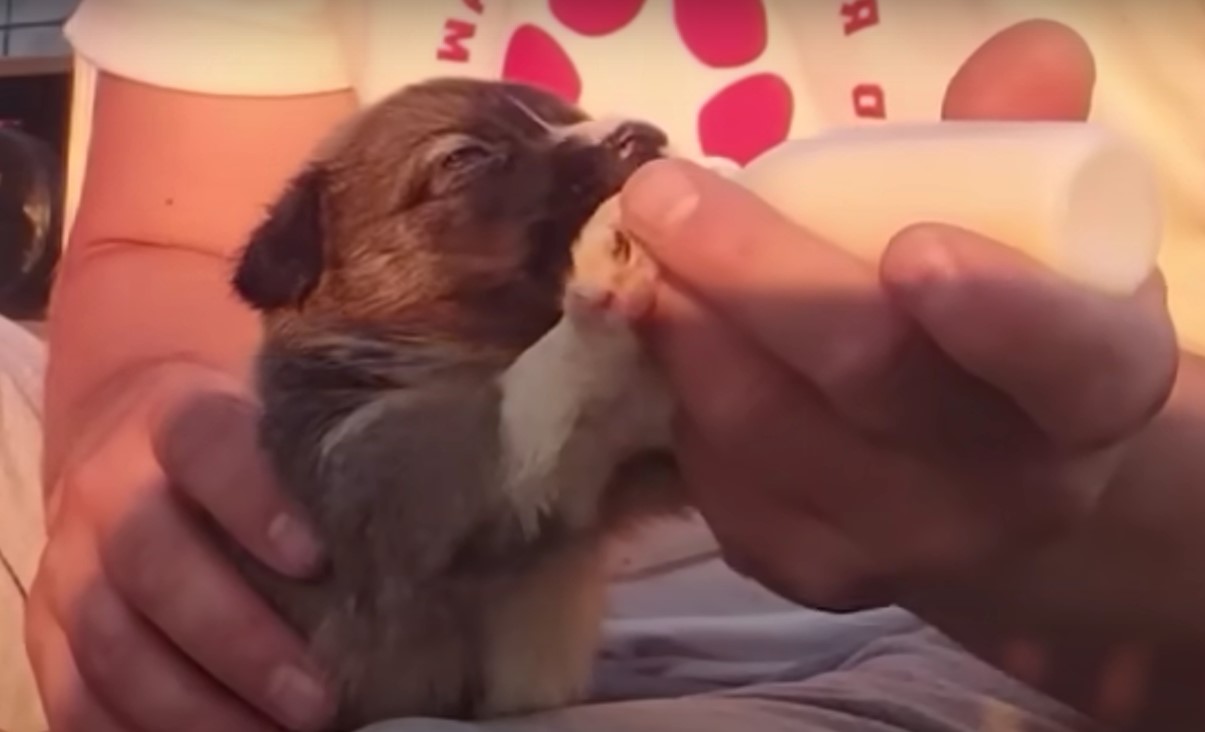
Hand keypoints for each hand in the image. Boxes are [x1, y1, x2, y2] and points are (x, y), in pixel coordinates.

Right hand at [25, 362, 335, 730]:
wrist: (123, 430)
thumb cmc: (238, 438)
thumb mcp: (278, 417)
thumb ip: (330, 454)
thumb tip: (445, 503)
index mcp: (175, 417)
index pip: (205, 444)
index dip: (251, 498)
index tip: (316, 559)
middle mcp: (111, 488)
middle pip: (154, 561)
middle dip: (237, 640)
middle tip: (317, 701)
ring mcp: (72, 563)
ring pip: (111, 643)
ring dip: (193, 708)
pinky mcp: (49, 627)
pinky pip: (74, 696)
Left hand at [619, 20, 1177, 609]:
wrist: (989, 482)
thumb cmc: (1007, 334)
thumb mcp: (1040, 240)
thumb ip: (1022, 141)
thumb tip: (1022, 57)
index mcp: (1094, 386)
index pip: (1062, 359)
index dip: (995, 311)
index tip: (911, 249)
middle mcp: (1006, 487)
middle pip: (869, 380)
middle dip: (753, 275)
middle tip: (663, 195)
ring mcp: (900, 546)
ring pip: (764, 430)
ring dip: (685, 329)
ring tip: (646, 258)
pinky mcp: (805, 571)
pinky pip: (716, 477)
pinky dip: (679, 396)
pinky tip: (674, 341)